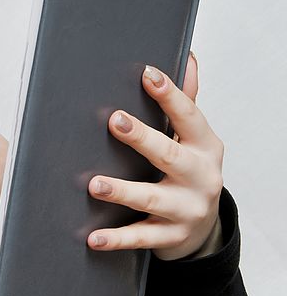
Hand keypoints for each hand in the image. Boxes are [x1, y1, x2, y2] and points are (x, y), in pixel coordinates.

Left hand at [87, 52, 225, 260]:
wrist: (202, 228)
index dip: (170, 95)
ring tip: (94, 184)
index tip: (147, 74)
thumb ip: (186, 101)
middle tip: (114, 120)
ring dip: (122, 191)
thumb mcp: (191, 138)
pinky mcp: (170, 236)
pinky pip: (140, 237)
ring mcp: (186, 209)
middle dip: (142, 138)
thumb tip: (187, 56)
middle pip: (169, 155)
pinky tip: (93, 237)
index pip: (189, 116)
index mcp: (204, 146)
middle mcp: (200, 176)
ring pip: (152, 198)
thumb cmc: (187, 171)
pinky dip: (116, 239)